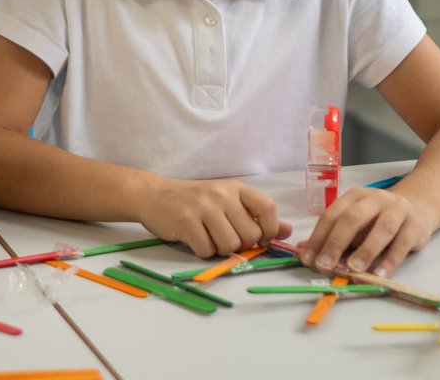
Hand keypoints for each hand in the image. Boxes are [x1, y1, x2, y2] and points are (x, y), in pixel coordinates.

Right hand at [136, 177, 291, 258]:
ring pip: (230, 245)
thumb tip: (287, 231)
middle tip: (224, 237)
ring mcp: (203, 206)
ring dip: (220, 249)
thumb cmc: (193, 201)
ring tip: (208, 237)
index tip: (259, 237)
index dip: (269, 228)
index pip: (267, 207)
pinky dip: (202, 252)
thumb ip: (256, 216)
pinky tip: (193, 239)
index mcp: (235, 188)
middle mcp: (221, 194)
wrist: (152, 195)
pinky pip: (207, 250)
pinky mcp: (185, 221)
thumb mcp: (226, 202)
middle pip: (250, 234)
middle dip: (241, 244)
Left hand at [298, 186, 437, 277]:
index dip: (318, 238)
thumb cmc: (378, 219)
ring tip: (353, 269)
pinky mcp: (415, 224)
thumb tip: (304, 251)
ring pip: (380, 229)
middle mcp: (374, 199)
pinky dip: (390, 260)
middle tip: (325, 265)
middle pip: (352, 219)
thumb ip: (332, 236)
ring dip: (365, 251)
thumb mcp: (354, 223)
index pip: (331, 216)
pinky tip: (380, 274)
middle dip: (336, 243)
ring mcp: (397, 209)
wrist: (418, 207)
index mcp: (354, 196)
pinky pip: (402, 243)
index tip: (308, 259)